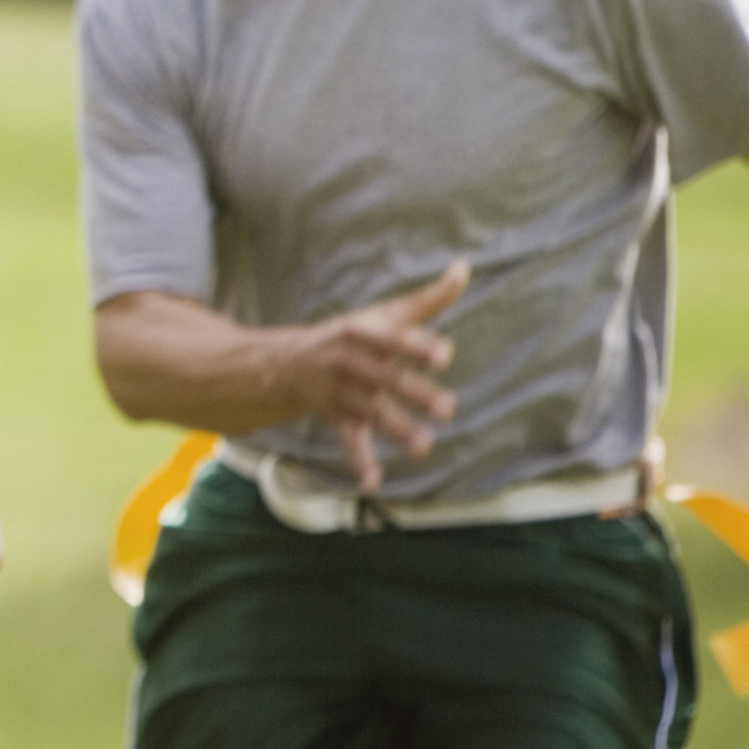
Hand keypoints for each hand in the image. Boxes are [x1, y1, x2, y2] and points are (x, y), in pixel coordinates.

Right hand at [283, 261, 466, 490]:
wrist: (284, 362)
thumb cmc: (352, 336)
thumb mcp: (384, 314)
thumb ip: (429, 298)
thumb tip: (464, 267)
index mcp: (363, 333)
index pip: (394, 340)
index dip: (417, 347)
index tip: (443, 357)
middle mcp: (350, 361)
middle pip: (386, 378)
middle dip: (415, 394)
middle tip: (447, 409)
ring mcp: (340, 391)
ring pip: (370, 412)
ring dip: (396, 429)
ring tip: (423, 446)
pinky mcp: (335, 416)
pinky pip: (348, 440)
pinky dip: (359, 462)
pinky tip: (373, 482)